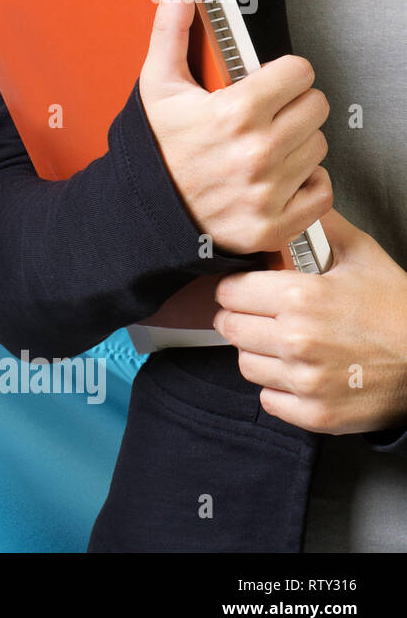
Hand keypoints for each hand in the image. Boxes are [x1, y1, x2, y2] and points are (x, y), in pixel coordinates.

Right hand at [139, 0, 332, 255]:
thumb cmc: (151, 149)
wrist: (137, 215)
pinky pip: (322, 192)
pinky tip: (273, 180)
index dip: (281, 75)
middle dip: (291, 108)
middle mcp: (257, 153)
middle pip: (315, 108)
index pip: (300, 72)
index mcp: (234, 113)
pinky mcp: (274, 224)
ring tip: (260, 150)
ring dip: (296, 146)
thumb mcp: (157, 85)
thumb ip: (173, 28)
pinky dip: (304, 187)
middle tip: (261, 118)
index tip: (263, 86)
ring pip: (318, 148)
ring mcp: (268, 192)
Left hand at [213, 208, 406, 434]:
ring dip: (259, 353)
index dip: (237, 288)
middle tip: (264, 317)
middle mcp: (296, 340)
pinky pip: (268, 399)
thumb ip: (322, 229)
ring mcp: (304, 380)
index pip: (229, 291)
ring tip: (286, 345)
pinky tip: (302, 373)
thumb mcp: (364, 257)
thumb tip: (301, 203)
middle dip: (242, 318)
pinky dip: (279, 389)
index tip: (249, 290)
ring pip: (244, 363)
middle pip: (229, 327)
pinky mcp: (314, 414)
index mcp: (300, 297)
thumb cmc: (399, 310)